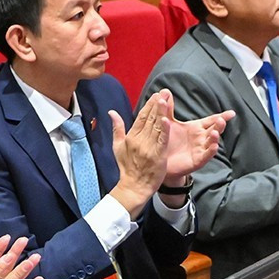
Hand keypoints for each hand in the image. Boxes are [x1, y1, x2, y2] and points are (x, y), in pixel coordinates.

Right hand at [107, 91, 170, 213]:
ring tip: (166, 99)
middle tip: (163, 92)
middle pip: (149, 119)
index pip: (141, 117)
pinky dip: (164, 129)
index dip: (149, 105)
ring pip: (156, 126)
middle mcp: (139, 140)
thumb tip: (111, 112)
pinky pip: (162, 140)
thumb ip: (117, 128)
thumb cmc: (127, 167)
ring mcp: (148, 148)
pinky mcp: (157, 155)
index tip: (155, 95)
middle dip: (157, 104)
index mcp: (131, 137)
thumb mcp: (117, 146)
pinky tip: (167, 119)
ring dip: (161, 112)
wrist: (134, 186)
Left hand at [161, 105, 230, 183]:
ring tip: (215, 132)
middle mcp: (201, 138)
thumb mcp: (168, 122)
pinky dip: (210, 151)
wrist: (161, 160)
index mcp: (197, 127)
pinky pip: (206, 155)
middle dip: (219, 124)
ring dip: (215, 137)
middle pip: (214, 129)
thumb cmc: (168, 140)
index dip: (222, 116)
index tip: (231, 113)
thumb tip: (165, 91)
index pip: (211, 120)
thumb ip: (168, 108)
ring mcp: (201, 149)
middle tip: (222, 119)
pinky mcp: (197, 160)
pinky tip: (214, 146)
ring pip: (212, 142)